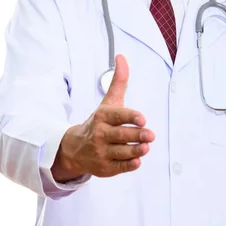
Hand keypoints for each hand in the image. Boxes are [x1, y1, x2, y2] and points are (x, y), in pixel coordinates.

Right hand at [55, 54, 154, 178]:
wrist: (76, 148)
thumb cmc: (99, 122)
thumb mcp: (108, 102)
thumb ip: (118, 81)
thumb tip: (122, 56)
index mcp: (102, 117)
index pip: (118, 116)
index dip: (130, 117)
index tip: (142, 119)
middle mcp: (100, 134)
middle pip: (121, 135)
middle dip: (136, 135)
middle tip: (150, 135)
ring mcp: (102, 152)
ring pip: (122, 152)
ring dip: (135, 150)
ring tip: (146, 147)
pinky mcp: (105, 168)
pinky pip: (119, 167)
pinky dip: (129, 165)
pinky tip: (137, 160)